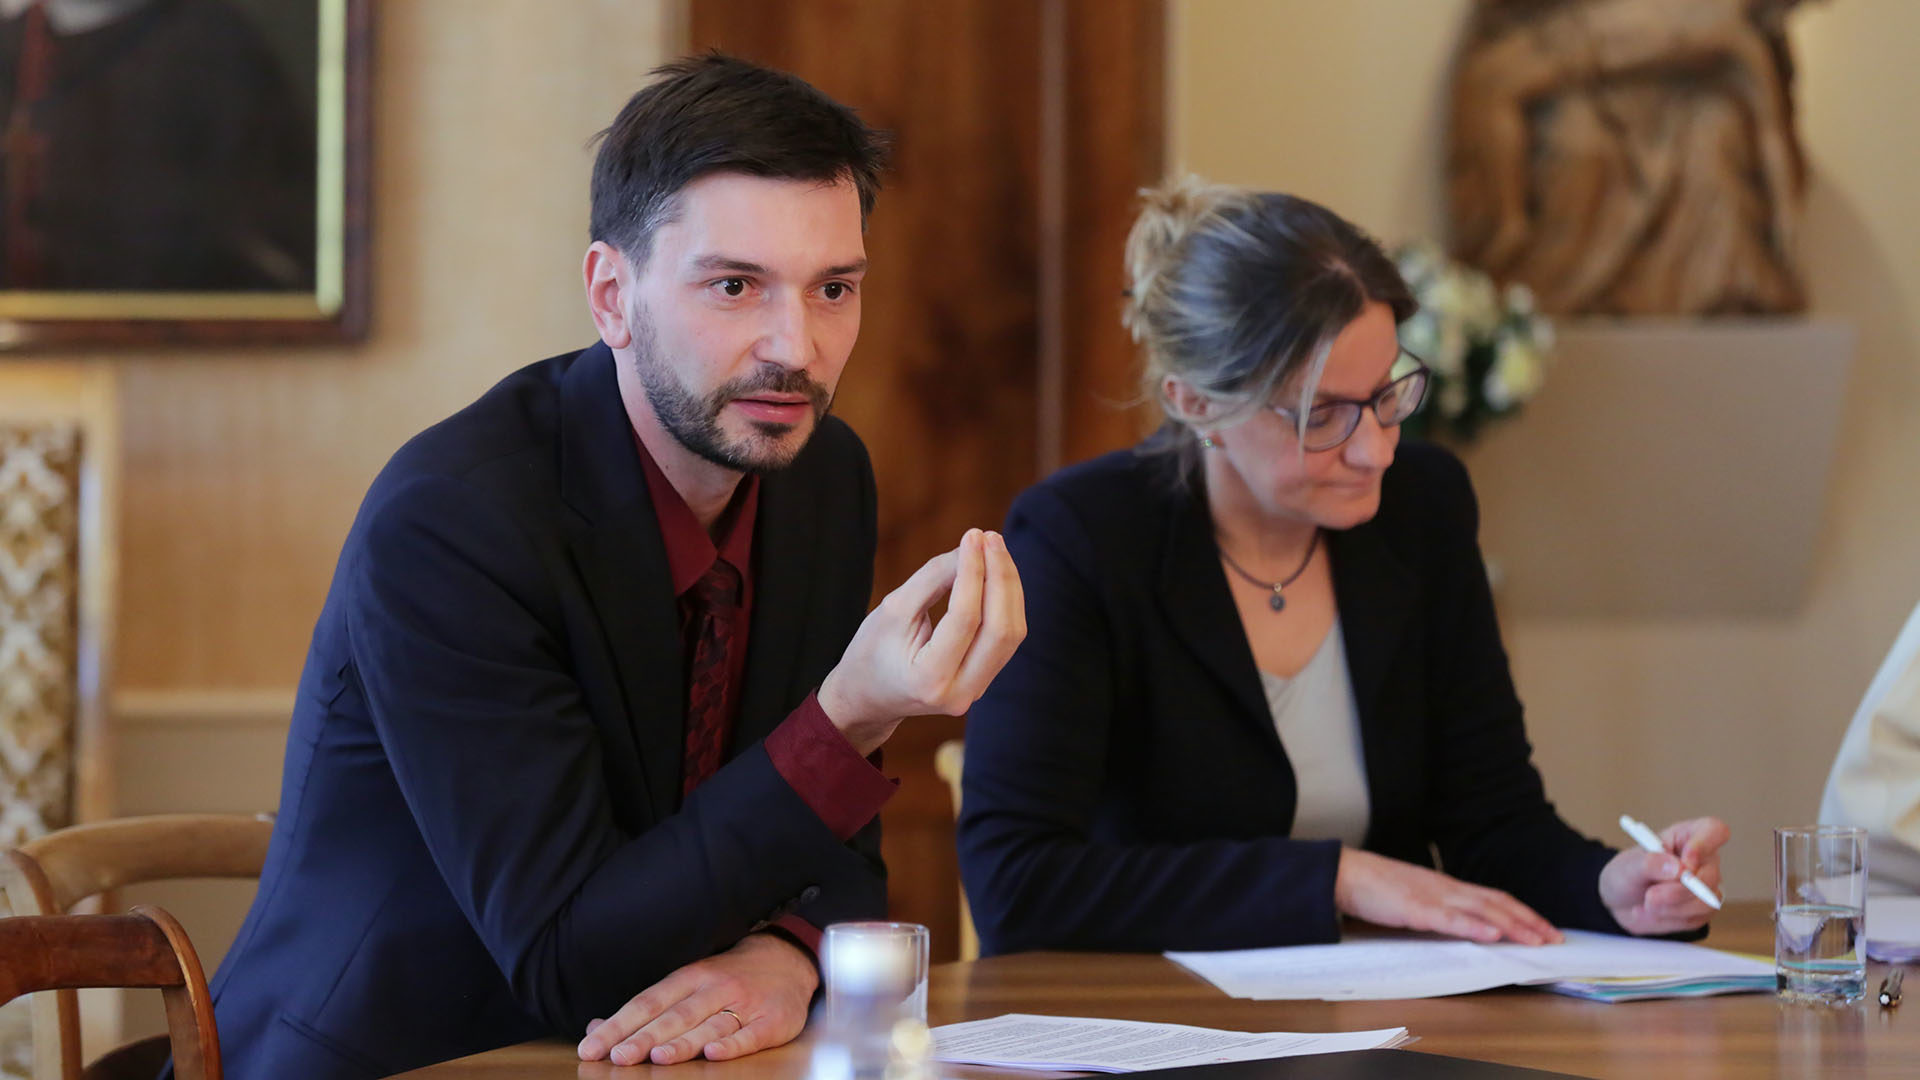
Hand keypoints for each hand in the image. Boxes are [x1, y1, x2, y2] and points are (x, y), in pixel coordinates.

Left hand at [575, 932, 816, 1065]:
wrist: (787, 959)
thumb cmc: (728, 977)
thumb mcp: (686, 983)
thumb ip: (645, 1009)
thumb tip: (596, 1027)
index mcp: (689, 977)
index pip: (648, 1002)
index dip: (619, 1025)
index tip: (592, 1046)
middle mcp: (714, 988)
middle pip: (675, 1015)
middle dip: (644, 1037)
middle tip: (617, 1056)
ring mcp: (744, 1004)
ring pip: (709, 1025)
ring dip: (683, 1042)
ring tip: (657, 1056)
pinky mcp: (771, 1020)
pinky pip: (750, 1035)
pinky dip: (732, 1044)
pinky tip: (714, 1054)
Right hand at [818, 528, 1025, 755]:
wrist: (868, 697)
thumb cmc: (871, 651)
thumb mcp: (892, 610)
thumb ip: (933, 579)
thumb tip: (972, 549)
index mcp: (928, 679)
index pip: (965, 618)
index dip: (973, 571)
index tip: (973, 535)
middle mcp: (959, 693)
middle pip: (1001, 629)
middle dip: (1000, 577)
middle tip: (990, 537)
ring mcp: (975, 691)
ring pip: (1012, 633)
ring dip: (1008, 586)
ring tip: (994, 547)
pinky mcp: (983, 681)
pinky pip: (1006, 638)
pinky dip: (1005, 601)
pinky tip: (995, 573)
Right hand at [1334, 848, 1561, 944]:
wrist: (1345, 873)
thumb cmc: (1376, 887)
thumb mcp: (1416, 896)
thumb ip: (1440, 908)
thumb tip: (1462, 924)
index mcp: (1447, 887)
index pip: (1494, 898)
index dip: (1523, 912)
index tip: (1546, 928)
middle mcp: (1447, 889)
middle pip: (1497, 904)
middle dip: (1529, 921)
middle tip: (1556, 938)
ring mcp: (1432, 897)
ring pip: (1481, 911)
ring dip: (1513, 926)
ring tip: (1537, 939)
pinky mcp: (1415, 908)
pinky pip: (1450, 920)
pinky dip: (1474, 928)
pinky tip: (1493, 936)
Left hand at [1599, 816, 1728, 935]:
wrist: (1621, 902)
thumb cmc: (1627, 874)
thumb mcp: (1628, 866)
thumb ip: (1650, 863)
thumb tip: (1679, 868)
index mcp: (1687, 836)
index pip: (1714, 830)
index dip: (1704, 845)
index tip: (1684, 862)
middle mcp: (1703, 860)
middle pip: (1709, 875)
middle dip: (1677, 890)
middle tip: (1650, 897)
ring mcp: (1707, 886)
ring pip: (1705, 901)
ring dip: (1671, 907)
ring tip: (1645, 903)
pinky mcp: (1703, 910)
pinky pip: (1696, 918)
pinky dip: (1670, 918)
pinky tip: (1651, 912)